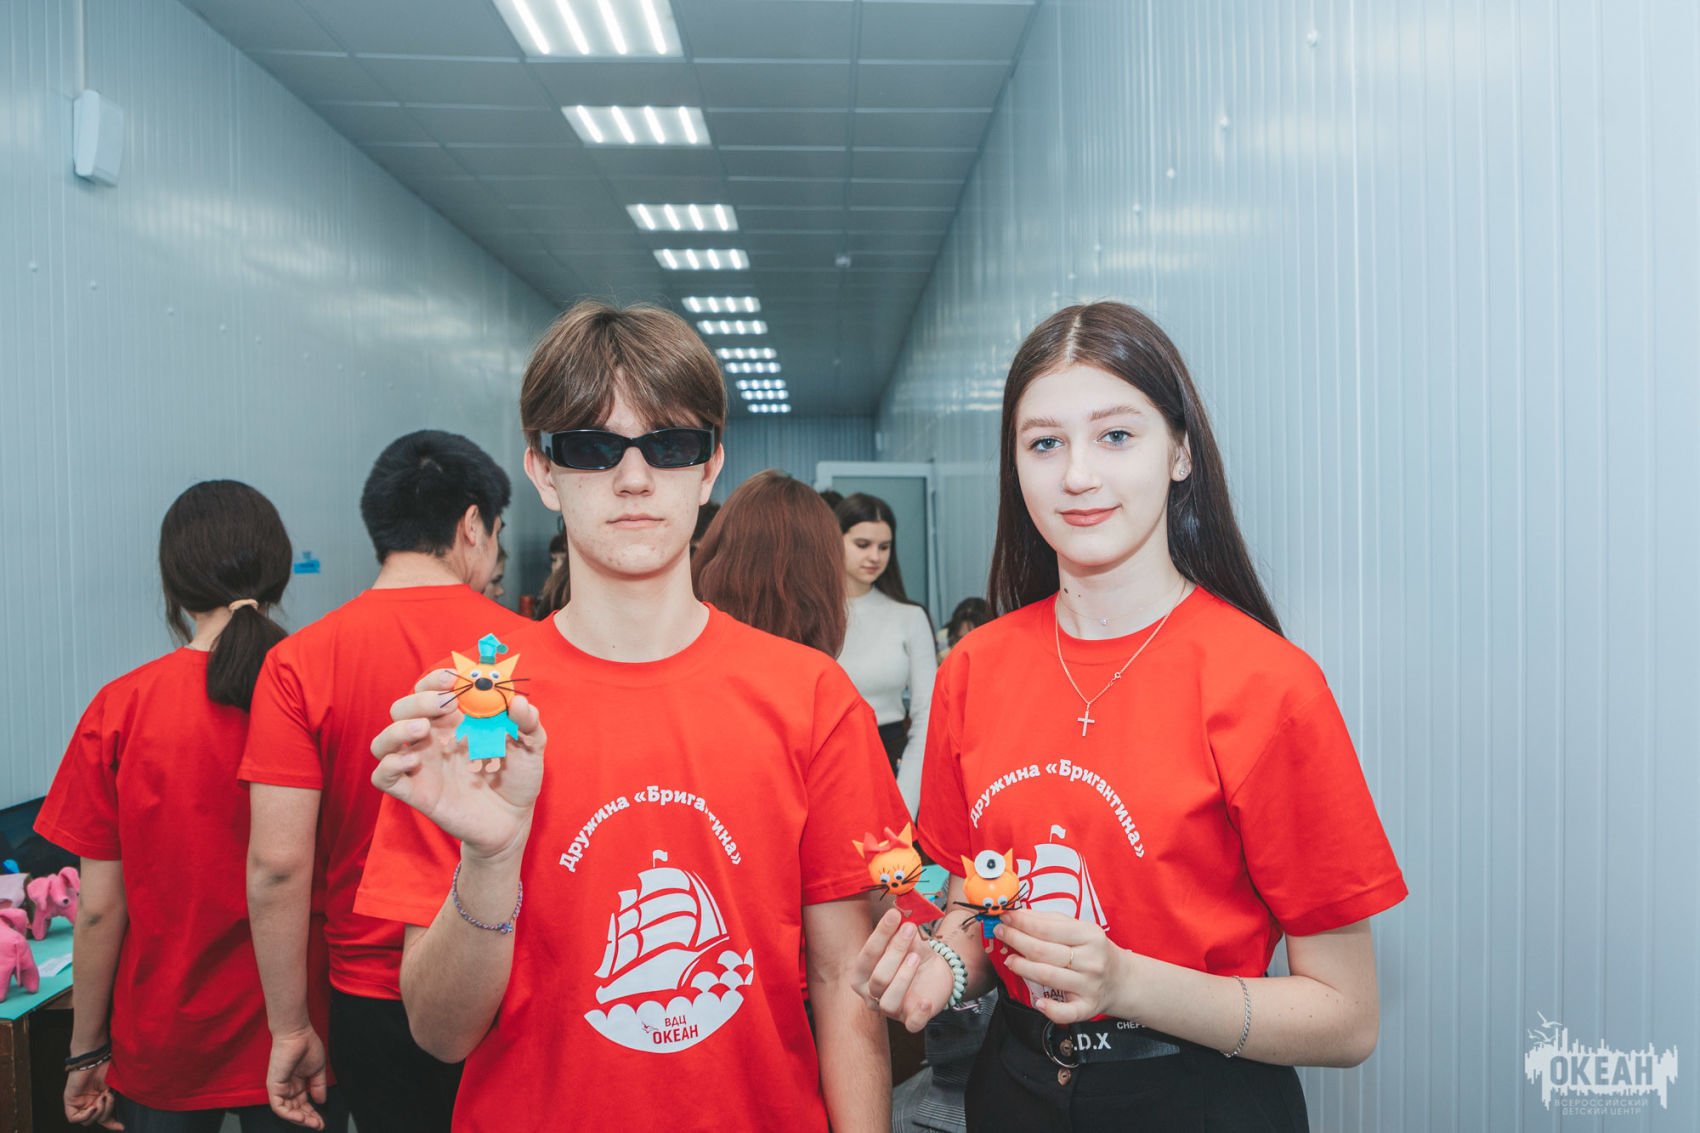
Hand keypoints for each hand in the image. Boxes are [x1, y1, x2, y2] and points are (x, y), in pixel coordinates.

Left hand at [64, 1061, 121, 1128]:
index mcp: (100, 1099)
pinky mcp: (70, 1102)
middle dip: (106, 1112)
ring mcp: (79, 1103)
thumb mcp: (115, 1087)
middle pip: (97, 1120)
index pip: (104, 1118)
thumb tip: (123, 1115)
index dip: (112, 1124)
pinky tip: (92, 1106)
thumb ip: (116, 1102)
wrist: (95, 1059)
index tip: (121, 1127)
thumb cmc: (107, 1068)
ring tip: (101, 1098)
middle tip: (109, 1098)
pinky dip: (85, 1116)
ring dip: (98, 1113)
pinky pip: (74, 1119)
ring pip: (87, 1121)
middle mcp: (89, 1103)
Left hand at [265, 1025, 329, 1129]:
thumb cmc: (307, 1046)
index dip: (313, 1114)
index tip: (322, 1121)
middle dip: (308, 1119)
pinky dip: (289, 1114)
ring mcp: (280, 1088)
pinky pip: (278, 1106)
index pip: (303, 1104)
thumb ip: (318, 1086)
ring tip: (311, 1122)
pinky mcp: (274, 1086)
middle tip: (318, 1125)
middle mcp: (287, 1088)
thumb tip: (321, 1101)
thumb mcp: (317, 1070)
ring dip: (299, 1119)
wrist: (298, 1034)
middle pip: (296, 1110)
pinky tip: (300, 1117)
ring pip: (286, 1111)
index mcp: (298, 1083)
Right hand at [370, 669, 544, 860]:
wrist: (514, 820)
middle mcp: (432, 739)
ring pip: (383, 741)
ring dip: (396, 730)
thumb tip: (519, 701)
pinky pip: (383, 777)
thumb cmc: (517, 777)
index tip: (452, 679)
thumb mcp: (532, 746)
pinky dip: (389, 765)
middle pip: (402, 709)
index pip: (430, 690)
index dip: (435, 680)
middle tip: (444, 704)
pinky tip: (413, 762)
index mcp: (455, 720)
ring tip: (423, 729)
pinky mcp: (415, 792)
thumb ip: (528, 723)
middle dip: (418, 700)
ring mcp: (421, 765)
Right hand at [850, 909, 955, 1032]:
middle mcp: (870, 995)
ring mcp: (890, 1010)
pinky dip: (918, 1013)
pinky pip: (911, 1024)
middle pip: (878, 978)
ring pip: (888, 1001)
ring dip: (903, 977)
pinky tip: (925, 1000)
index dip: (880, 935)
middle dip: (894, 951)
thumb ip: (899, 929)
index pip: (866, 956)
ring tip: (915, 956)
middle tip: (909, 929)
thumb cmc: (912, 953)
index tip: (894, 915)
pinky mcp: (911, 1019)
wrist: (935, 971)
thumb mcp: (906, 939)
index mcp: (862, 974)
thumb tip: (899, 910)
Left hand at [995, 908, 1132, 1024]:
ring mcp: (1089, 986)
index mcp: (1089, 935)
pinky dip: (1049, 1008)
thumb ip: (1050, 921)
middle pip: (1044, 951)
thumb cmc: (1093, 951)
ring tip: (1009, 960)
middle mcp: (1091, 961)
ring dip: (1023, 968)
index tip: (1005, 917)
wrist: (1121, 980)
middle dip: (1017, 941)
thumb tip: (1018, 914)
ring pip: (1048, 976)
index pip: (1048, 928)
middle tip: (1000, 934)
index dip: (1022, 922)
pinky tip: (1038, 1001)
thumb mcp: (1079, 929)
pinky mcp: (1087, 1008)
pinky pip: (1066, 1012)